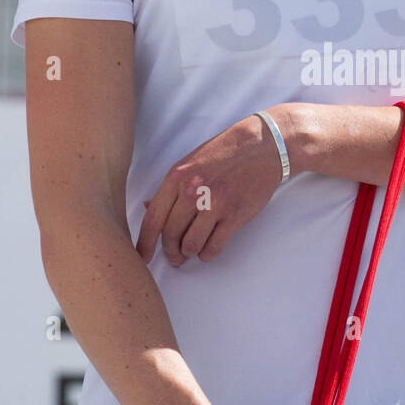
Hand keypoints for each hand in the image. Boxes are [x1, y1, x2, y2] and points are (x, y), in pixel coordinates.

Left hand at [136, 107, 291, 265]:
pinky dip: (208, 254)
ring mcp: (215, 204)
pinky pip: (214, 247)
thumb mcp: (190, 164)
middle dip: (171, 252)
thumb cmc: (224, 153)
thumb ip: (171, 188)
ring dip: (190, 253)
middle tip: (175, 257)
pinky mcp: (235, 216)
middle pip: (170, 235)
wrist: (261, 147)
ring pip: (191, 245)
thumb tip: (148, 208)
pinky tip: (208, 249)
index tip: (143, 256)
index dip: (145, 243)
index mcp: (177, 177)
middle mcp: (193, 191)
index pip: (153, 218)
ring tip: (193, 251)